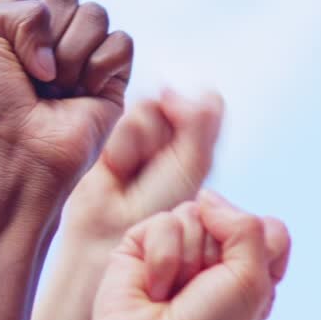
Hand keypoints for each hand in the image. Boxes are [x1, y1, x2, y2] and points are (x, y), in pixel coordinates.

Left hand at [0, 0, 133, 202]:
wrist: (14, 154)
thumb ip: (8, 0)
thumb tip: (57, 36)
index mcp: (11, 20)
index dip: (16, 8)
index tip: (0, 47)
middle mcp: (48, 34)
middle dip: (44, 33)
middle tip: (31, 73)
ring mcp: (82, 53)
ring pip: (95, 12)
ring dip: (70, 54)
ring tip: (56, 89)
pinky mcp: (112, 76)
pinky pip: (121, 42)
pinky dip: (98, 68)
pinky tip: (82, 94)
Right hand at [64, 88, 223, 247]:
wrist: (114, 231)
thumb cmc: (159, 208)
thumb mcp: (192, 164)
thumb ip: (196, 118)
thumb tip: (170, 88)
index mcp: (202, 144)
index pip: (206, 103)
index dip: (193, 111)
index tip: (184, 137)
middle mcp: (175, 138)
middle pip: (175, 99)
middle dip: (167, 129)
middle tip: (159, 162)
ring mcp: (145, 138)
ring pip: (149, 107)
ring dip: (143, 138)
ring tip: (136, 169)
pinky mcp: (117, 138)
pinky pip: (124, 118)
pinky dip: (123, 144)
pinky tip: (119, 166)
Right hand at [89, 190, 289, 319]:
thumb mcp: (252, 282)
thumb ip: (247, 227)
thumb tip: (206, 197)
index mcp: (249, 272)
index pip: (271, 229)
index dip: (258, 249)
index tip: (242, 286)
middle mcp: (214, 258)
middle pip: (231, 216)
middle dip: (218, 256)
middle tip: (199, 292)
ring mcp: (178, 247)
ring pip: (195, 213)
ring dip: (188, 260)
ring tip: (172, 293)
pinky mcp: (142, 243)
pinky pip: (164, 222)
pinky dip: (161, 259)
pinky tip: (152, 288)